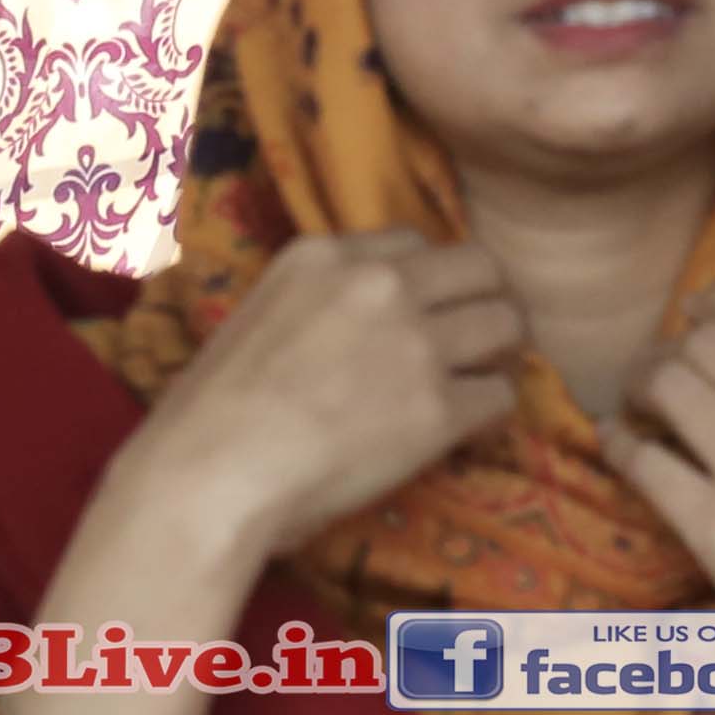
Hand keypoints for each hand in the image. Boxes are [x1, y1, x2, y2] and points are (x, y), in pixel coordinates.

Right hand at [99, 229, 526, 575]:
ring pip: (506, 324)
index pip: (412, 243)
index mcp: (324, 256)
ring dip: (497, 354)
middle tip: (476, 341)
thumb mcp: (257, 318)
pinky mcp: (440, 407)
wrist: (212, 472)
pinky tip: (463, 432)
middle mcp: (380, 283)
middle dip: (485, 300)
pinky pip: (502, 396)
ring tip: (477, 383)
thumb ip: (316, 305)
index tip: (421, 312)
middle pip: (479, 267)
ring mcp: (416, 343)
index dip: (426, 281)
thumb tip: (354, 333)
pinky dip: (489, 415)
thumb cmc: (208, 413)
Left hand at [615, 282, 714, 669]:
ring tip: (637, 403)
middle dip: (670, 349)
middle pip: (703, 342)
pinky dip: (621, 442)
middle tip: (658, 371)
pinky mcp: (714, 524)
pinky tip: (622, 443)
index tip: (699, 311)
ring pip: (665, 386)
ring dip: (639, 386)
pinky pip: (642, 458)